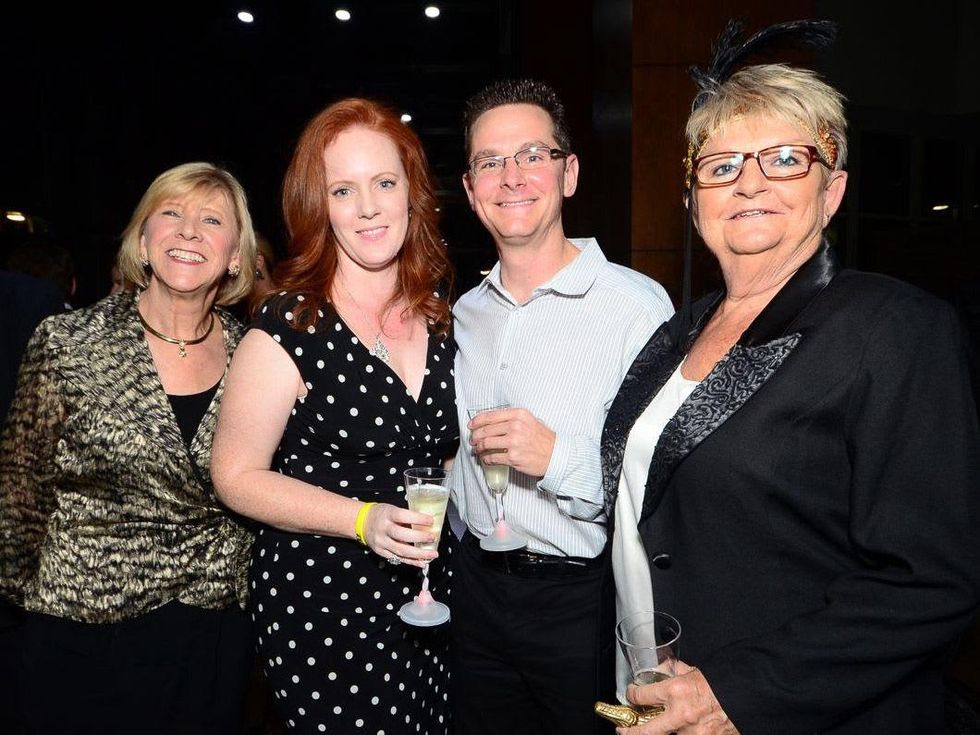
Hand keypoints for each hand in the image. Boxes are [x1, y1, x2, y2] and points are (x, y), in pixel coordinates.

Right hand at [361, 503, 437, 567]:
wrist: (363, 522)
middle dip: (420, 538)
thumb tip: (427, 523)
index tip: (431, 521)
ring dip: (419, 554)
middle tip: (433, 538)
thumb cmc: (382, 514)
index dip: (417, 519)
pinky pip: (398, 558)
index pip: (403, 516)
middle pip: (402, 535)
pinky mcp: (382, 552)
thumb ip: (407, 516)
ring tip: (433, 554)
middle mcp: (383, 529)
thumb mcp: (392, 509)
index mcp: (387, 514)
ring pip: (401, 550)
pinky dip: (412, 561)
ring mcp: (381, 542)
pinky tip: (422, 562)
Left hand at [468, 407, 555, 477]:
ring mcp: (514, 442)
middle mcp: (515, 426)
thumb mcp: (530, 420)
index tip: (472, 425)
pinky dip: (486, 459)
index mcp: (519, 415)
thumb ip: (513, 418)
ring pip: (486, 443)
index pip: (491, 416)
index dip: (477, 421)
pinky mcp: (513, 457)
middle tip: (473, 439)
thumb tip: (492, 422)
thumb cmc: (544, 439)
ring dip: (479, 447)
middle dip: (476, 436)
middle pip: (486, 430)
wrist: (556, 455)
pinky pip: (492, 457)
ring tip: (478, 449)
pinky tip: (487, 458)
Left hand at [617, 662, 738, 734]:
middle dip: (630, 732)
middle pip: (646, 731)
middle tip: (623, 730)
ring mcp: (693, 733)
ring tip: (652, 729)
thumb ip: (675, 670)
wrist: (745, 697)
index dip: (632, 694)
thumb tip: (662, 666)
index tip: (631, 695)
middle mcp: (680, 715)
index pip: (642, 695)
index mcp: (676, 691)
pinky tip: (679, 730)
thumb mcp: (693, 671)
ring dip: (661, 732)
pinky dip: (680, 734)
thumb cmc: (720, 683)